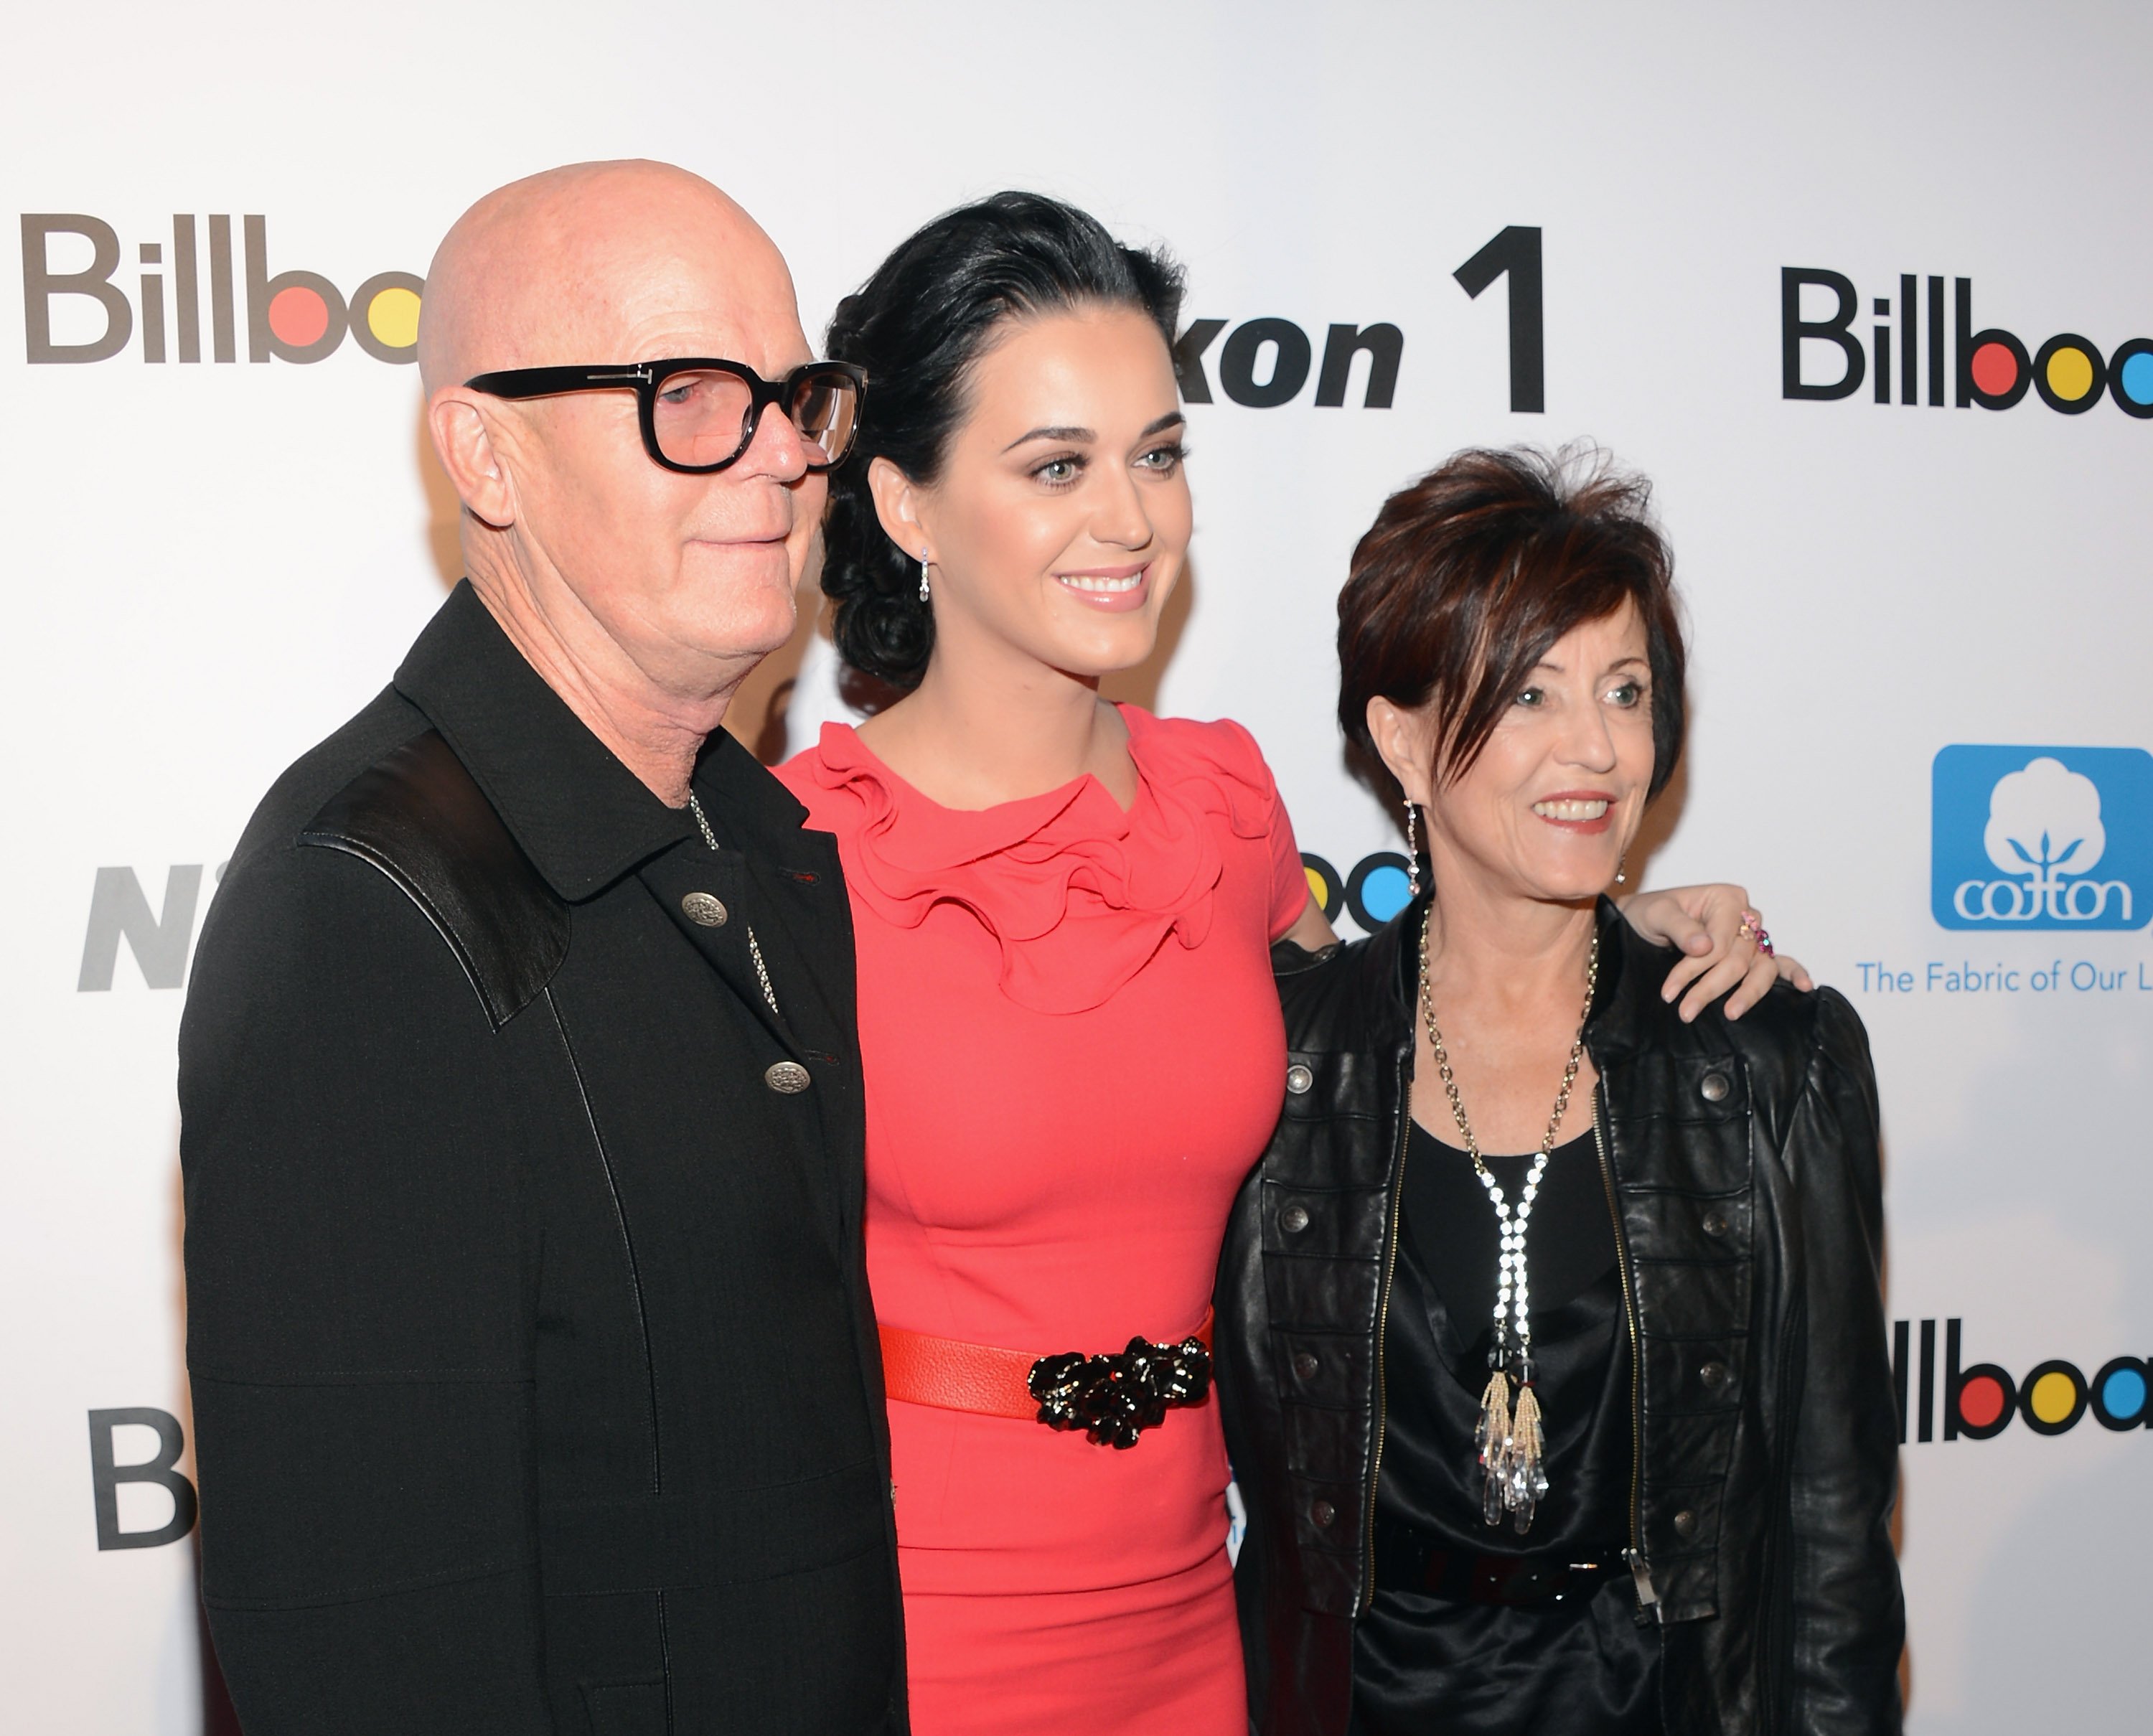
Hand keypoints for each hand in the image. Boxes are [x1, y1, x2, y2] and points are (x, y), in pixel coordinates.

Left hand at [1618, 884, 1814, 1021]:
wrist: (1640, 923)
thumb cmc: (1648, 914)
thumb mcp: (1655, 914)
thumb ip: (1679, 927)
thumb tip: (1705, 946)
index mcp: (1726, 898)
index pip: (1721, 940)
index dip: (1697, 967)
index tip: (1670, 991)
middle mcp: (1746, 916)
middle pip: (1739, 958)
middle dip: (1711, 987)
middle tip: (1685, 1011)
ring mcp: (1752, 937)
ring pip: (1760, 967)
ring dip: (1746, 993)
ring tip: (1730, 1013)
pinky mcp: (1753, 955)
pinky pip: (1779, 964)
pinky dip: (1793, 974)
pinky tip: (1804, 988)